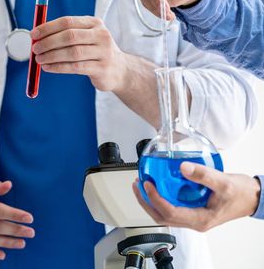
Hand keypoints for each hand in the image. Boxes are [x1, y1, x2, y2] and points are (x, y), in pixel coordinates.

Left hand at [31, 16, 128, 91]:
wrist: (119, 70)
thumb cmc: (95, 51)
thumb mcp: (85, 37)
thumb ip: (64, 34)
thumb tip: (37, 36)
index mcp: (94, 23)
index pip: (67, 22)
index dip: (48, 28)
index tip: (33, 34)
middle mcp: (101, 35)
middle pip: (69, 36)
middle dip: (48, 42)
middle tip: (35, 49)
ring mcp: (103, 52)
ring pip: (71, 53)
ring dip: (51, 56)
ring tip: (38, 59)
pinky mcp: (101, 69)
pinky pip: (75, 67)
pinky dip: (58, 67)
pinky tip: (48, 67)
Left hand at [132, 162, 260, 231]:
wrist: (253, 197)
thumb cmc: (241, 193)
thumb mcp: (223, 182)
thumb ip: (203, 175)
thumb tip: (183, 168)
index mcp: (200, 219)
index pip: (169, 212)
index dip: (155, 199)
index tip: (147, 184)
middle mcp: (194, 221)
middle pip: (161, 216)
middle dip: (146, 201)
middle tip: (137, 185)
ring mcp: (192, 217)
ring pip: (164, 213)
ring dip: (151, 200)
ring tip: (142, 185)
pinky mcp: (192, 210)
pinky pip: (171, 207)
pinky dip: (161, 197)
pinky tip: (158, 184)